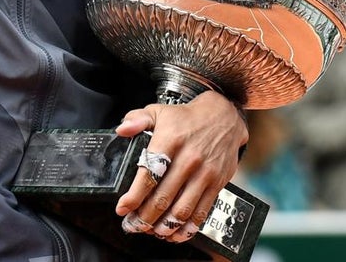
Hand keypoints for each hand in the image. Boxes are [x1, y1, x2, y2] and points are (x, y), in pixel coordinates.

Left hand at [114, 91, 246, 243]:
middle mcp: (188, 159)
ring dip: (164, 226)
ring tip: (150, 231)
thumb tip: (121, 129)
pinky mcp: (216, 184)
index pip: (149, 174)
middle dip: (144, 217)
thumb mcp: (159, 111)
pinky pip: (201, 212)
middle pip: (163, 197)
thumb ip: (137, 119)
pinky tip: (174, 233)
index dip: (133, 196)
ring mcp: (204, 173)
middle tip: (133, 225)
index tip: (122, 208)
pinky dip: (186, 228)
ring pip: (181, 210)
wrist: (224, 117)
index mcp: (170, 141)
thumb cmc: (187, 118)